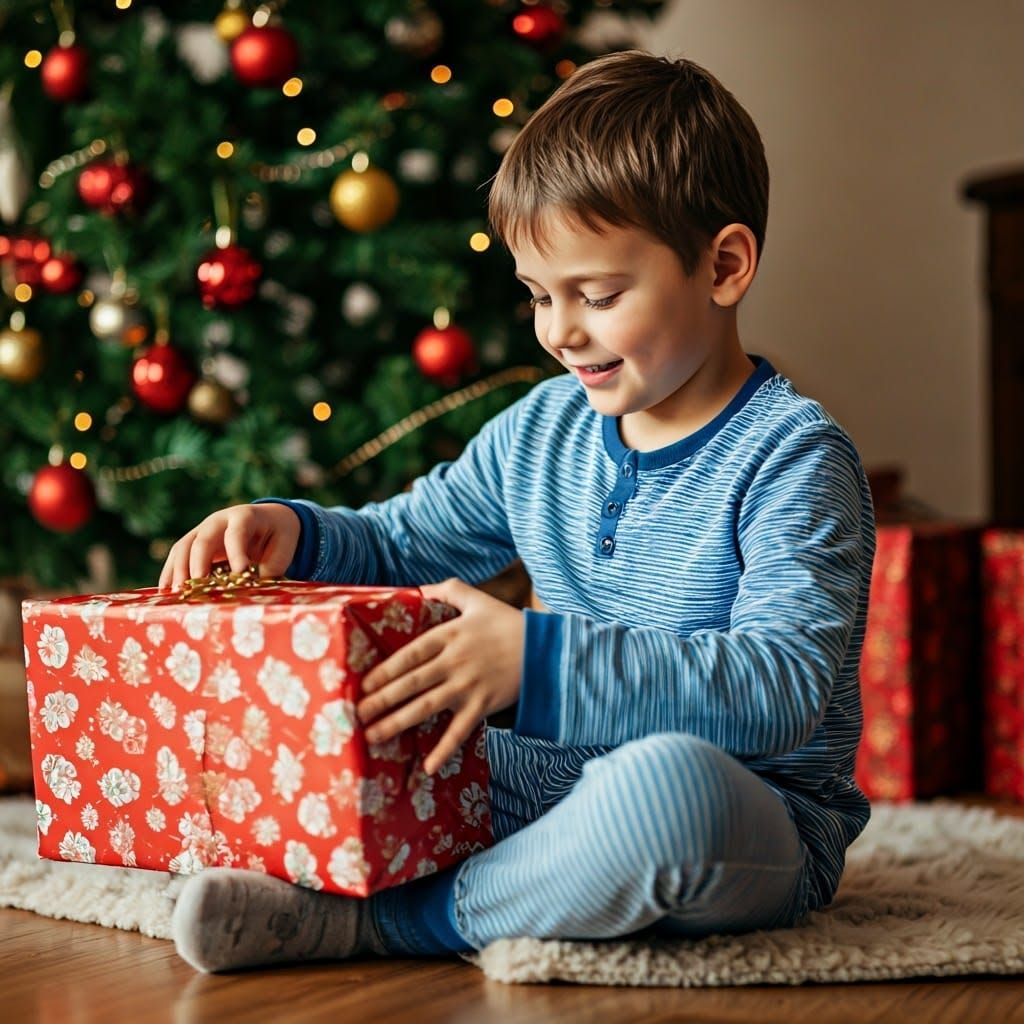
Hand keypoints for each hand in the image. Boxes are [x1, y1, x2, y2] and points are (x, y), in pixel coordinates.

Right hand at [158, 503, 300, 590]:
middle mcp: (218, 520)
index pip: (236, 532)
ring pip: (183, 547)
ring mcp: (202, 530)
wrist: (268, 520)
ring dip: (179, 571)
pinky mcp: (193, 543)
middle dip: (199, 563)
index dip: (236, 552)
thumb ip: (272, 567)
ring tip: (179, 594)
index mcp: (245, 516)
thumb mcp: (284, 547)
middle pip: (203, 539)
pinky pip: (177, 557)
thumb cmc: (278, 535)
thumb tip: (253, 591)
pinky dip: (170, 574)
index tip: (240, 573)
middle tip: (199, 585)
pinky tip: (167, 592)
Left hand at [356, 578, 524, 774]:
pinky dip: (444, 749)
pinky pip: (460, 731)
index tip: (364, 685)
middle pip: (411, 683)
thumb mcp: (477, 600)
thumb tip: (419, 589)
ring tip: (374, 736)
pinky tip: (428, 766)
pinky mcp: (483, 705)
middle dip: (381, 700)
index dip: (385, 670)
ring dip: (397, 722)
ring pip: (426, 707)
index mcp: (450, 635)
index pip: (410, 654)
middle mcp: (454, 661)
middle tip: (356, 715)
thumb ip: (448, 590)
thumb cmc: (507, 623)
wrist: (545, 649)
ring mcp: (468, 685)